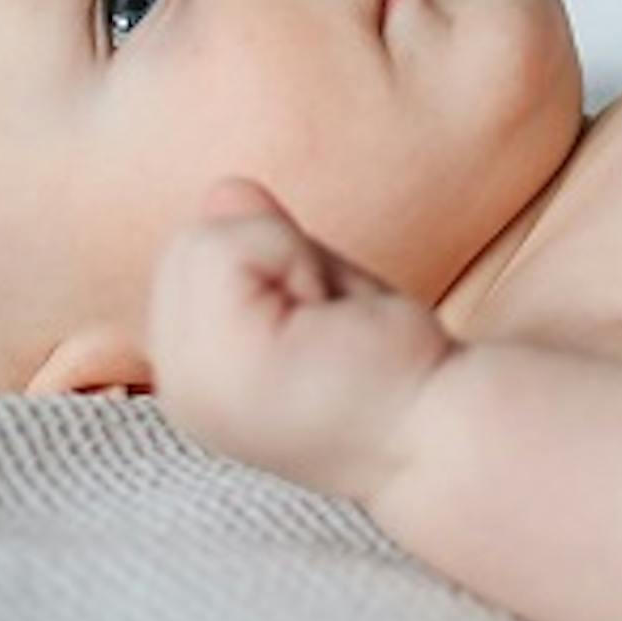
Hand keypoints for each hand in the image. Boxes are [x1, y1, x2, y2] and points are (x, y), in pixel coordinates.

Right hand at [148, 177, 452, 503]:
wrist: (443, 432)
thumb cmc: (393, 366)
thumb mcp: (314, 289)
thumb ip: (259, 245)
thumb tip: (227, 188)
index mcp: (195, 380)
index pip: (192, 260)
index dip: (266, 265)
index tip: (319, 323)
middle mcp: (178, 388)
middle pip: (189, 243)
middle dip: (271, 255)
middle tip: (328, 323)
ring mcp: (188, 382)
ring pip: (204, 239)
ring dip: (287, 257)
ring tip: (328, 325)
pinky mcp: (218, 361)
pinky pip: (230, 244)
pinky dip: (291, 256)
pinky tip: (329, 320)